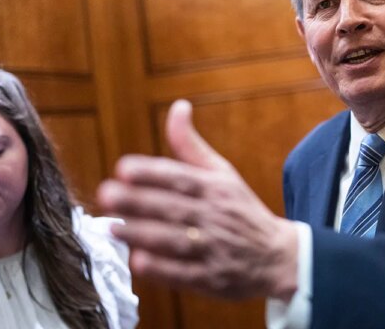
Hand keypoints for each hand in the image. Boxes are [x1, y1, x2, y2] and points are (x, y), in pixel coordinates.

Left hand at [97, 100, 298, 299]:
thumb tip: (177, 107)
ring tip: (112, 227)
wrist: (277, 256)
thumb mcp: (223, 173)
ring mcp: (214, 248)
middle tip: (107, 194)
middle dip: (140, 201)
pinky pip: (184, 273)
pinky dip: (162, 268)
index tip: (123, 169)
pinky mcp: (211, 278)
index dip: (152, 173)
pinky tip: (139, 260)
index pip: (181, 177)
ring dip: (143, 234)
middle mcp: (215, 216)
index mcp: (216, 188)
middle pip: (174, 207)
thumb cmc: (241, 210)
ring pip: (175, 240)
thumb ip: (191, 146)